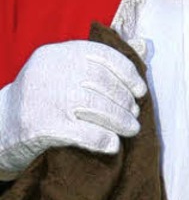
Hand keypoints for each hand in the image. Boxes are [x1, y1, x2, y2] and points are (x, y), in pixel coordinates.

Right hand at [0, 39, 146, 175]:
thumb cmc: (37, 101)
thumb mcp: (56, 73)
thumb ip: (89, 66)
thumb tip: (140, 55)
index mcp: (56, 53)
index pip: (102, 55)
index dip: (127, 73)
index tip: (140, 90)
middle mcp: (50, 71)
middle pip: (102, 82)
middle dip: (124, 100)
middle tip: (134, 114)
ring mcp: (45, 98)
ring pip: (97, 107)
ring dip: (120, 121)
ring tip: (131, 129)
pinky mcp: (42, 127)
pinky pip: (85, 133)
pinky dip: (104, 139)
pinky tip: (112, 145)